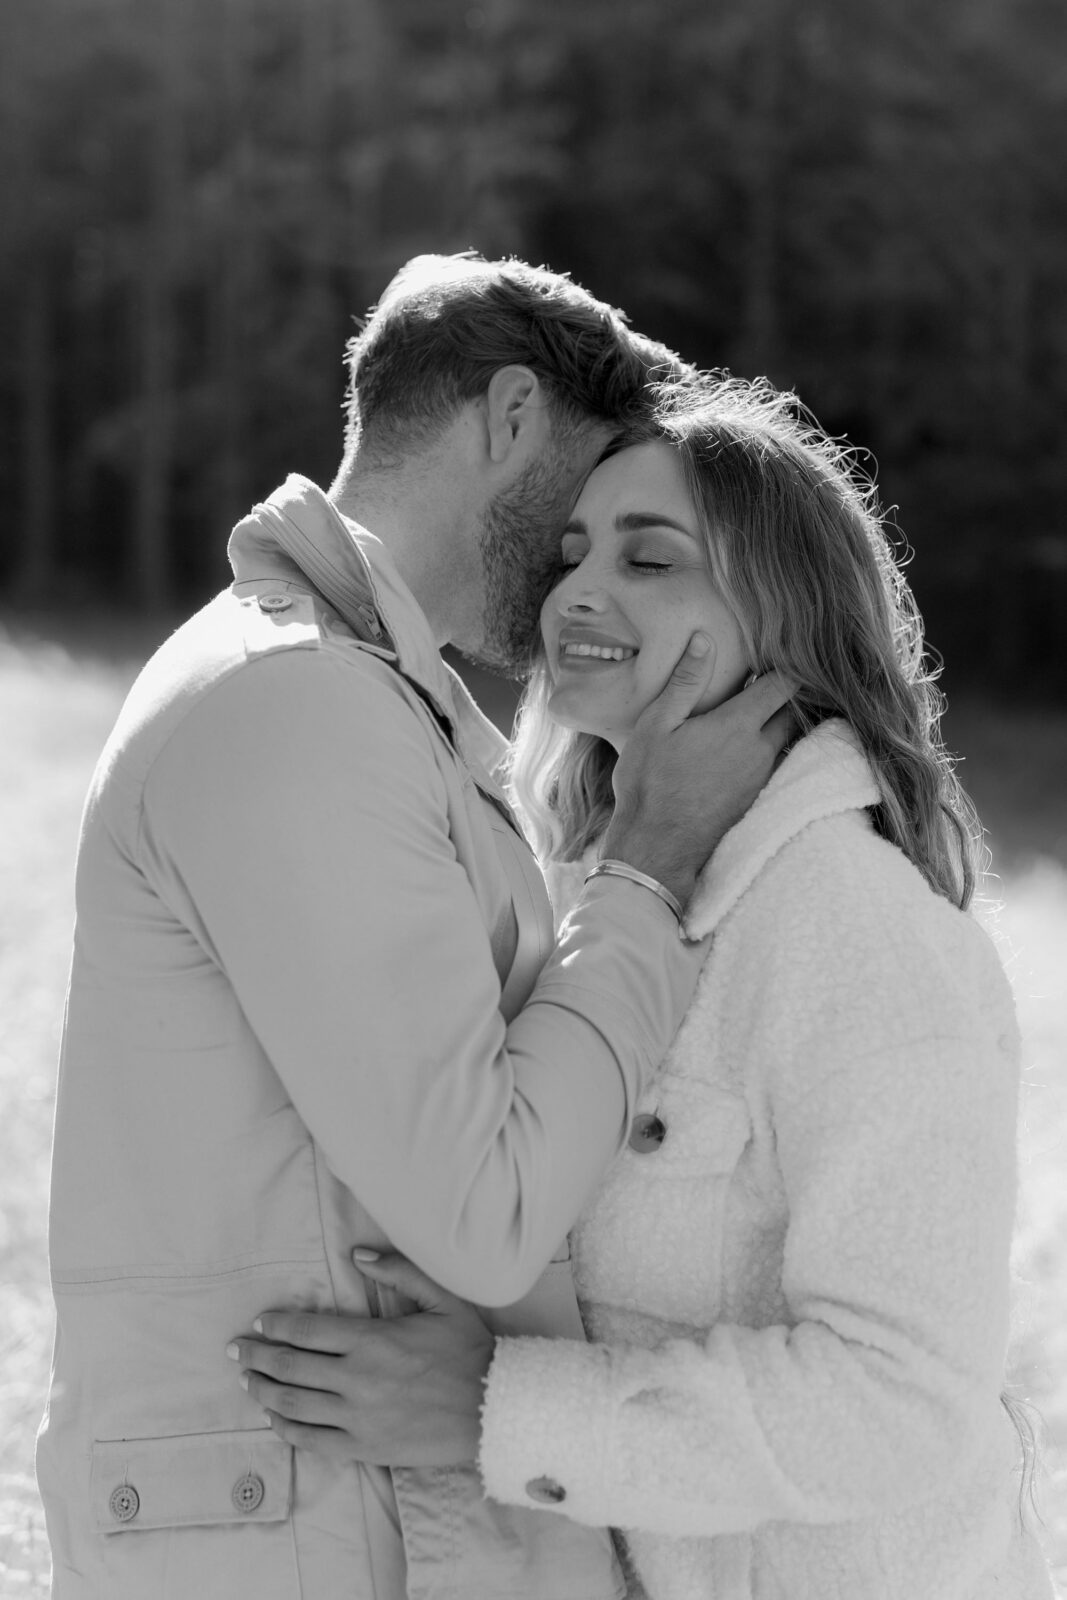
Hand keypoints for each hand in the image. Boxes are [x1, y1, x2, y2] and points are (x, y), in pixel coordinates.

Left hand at [226, 1249, 494, 1467]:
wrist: (492, 1411)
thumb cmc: (468, 1351)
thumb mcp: (442, 1299)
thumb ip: (400, 1272)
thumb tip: (357, 1255)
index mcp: (371, 1340)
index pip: (306, 1331)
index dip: (275, 1326)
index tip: (259, 1323)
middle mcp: (355, 1380)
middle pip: (289, 1367)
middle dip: (255, 1357)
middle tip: (234, 1351)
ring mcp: (356, 1418)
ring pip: (292, 1404)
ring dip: (262, 1391)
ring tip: (246, 1382)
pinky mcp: (362, 1449)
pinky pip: (310, 1441)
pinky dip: (285, 1428)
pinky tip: (274, 1417)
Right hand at [603, 633, 795, 906]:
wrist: (657, 848)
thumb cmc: (649, 783)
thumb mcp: (656, 725)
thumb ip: (685, 682)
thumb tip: (705, 640)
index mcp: (738, 726)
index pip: (782, 686)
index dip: (788, 666)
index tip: (784, 652)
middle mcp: (760, 751)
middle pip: (792, 712)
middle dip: (788, 693)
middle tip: (775, 677)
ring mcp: (762, 778)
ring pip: (785, 739)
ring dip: (779, 722)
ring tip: (760, 708)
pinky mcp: (757, 798)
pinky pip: (775, 763)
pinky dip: (769, 748)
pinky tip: (745, 747)